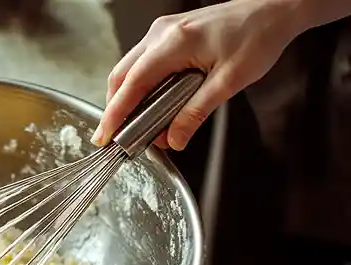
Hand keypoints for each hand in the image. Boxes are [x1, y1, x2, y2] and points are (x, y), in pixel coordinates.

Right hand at [93, 0, 303, 150]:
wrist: (274, 9)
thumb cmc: (258, 37)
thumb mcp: (229, 82)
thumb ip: (196, 112)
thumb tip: (173, 138)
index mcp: (174, 43)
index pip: (133, 83)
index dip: (115, 113)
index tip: (105, 135)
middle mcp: (162, 33)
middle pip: (122, 75)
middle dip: (115, 108)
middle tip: (116, 136)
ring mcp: (162, 31)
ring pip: (129, 68)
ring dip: (128, 97)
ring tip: (137, 124)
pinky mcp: (168, 33)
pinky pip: (142, 61)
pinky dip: (140, 85)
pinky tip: (151, 102)